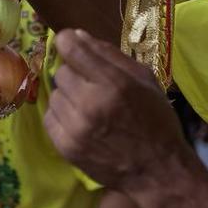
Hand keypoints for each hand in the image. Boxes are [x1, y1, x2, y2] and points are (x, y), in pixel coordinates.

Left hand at [44, 29, 184, 195]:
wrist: (158, 171)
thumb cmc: (155, 121)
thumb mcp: (144, 79)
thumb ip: (109, 54)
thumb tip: (77, 35)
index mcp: (113, 84)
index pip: (70, 48)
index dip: (68, 42)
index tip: (73, 47)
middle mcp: (91, 104)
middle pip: (61, 71)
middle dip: (75, 74)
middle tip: (93, 87)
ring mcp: (76, 128)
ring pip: (55, 94)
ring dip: (69, 97)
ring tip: (90, 108)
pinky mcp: (66, 147)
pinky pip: (50, 117)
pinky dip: (63, 117)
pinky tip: (82, 123)